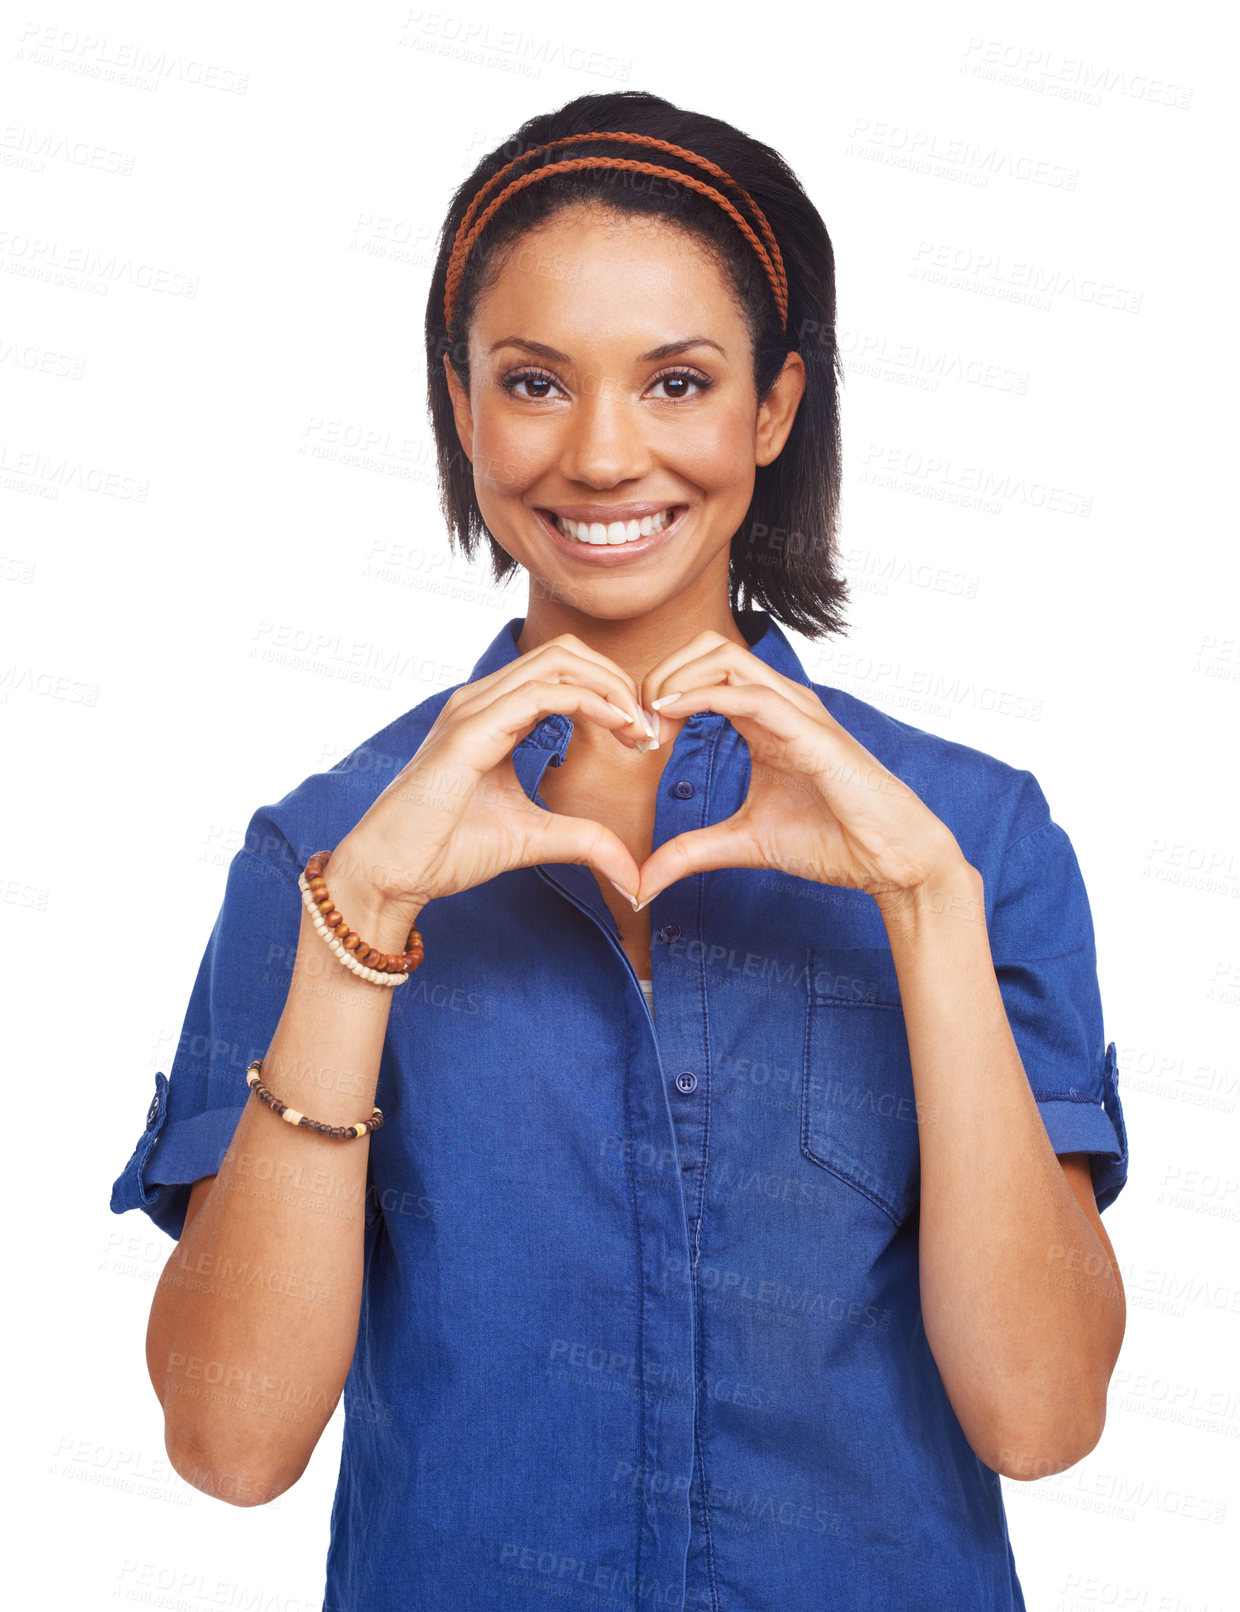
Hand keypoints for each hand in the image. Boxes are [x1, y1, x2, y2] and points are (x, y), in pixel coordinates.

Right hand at [330, 636, 655, 925]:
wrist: (392, 873)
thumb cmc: (445, 850)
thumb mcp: (534, 840)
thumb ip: (584, 842)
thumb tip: (633, 875)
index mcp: (494, 715)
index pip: (562, 671)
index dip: (611, 692)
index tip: (642, 737)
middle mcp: (482, 700)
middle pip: (565, 652)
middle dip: (616, 680)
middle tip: (647, 728)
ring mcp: (473, 709)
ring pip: (557, 661)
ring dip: (609, 688)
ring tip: (637, 728)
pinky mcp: (469, 731)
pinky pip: (540, 694)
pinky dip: (588, 702)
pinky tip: (616, 729)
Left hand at [631, 630, 967, 909]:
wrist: (890, 858)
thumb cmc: (832, 840)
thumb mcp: (743, 843)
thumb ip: (691, 852)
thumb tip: (641, 882)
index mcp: (765, 718)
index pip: (703, 670)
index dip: (659, 690)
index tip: (634, 737)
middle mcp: (781, 703)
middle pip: (708, 647)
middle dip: (661, 672)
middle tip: (635, 723)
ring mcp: (798, 711)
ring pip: (726, 657)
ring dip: (676, 679)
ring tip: (648, 720)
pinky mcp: (811, 733)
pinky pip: (751, 695)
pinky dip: (704, 696)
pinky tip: (671, 715)